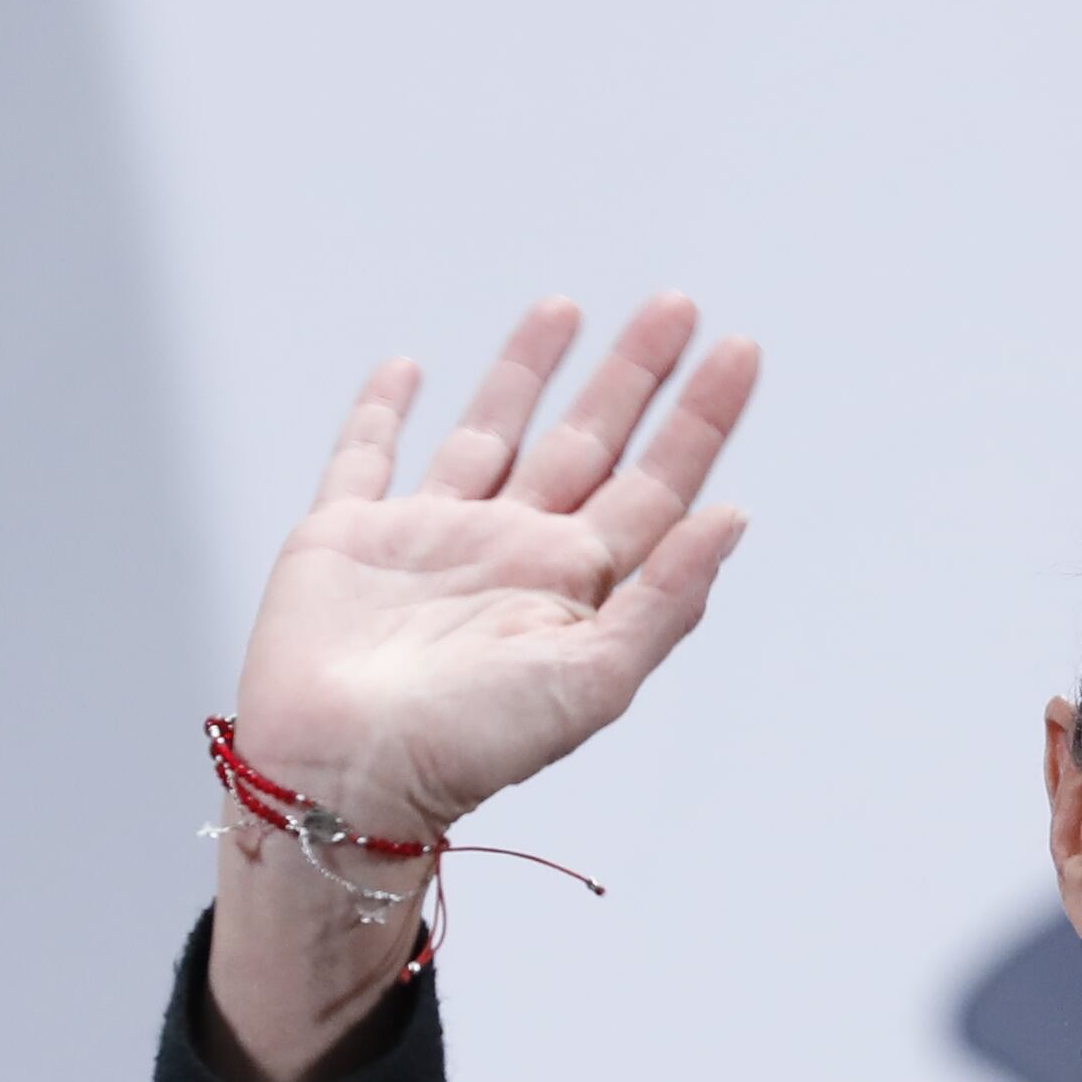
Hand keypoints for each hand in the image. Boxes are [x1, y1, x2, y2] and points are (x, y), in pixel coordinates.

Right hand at [207, 295, 758, 1081]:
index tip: (737, 354)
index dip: (698, 420)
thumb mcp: (592, 679)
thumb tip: (733, 517)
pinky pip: (366, 457)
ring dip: (526, 373)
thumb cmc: (468, 746)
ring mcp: (428, 540)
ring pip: (490, 431)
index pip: (654, 484)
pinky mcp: (347, 536)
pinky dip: (383, 412)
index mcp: (572, 585)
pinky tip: (408, 370)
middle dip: (632, 376)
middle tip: (677, 307)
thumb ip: (664, 596)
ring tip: (565, 309)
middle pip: (586, 441)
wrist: (344, 774)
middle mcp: (508, 552)